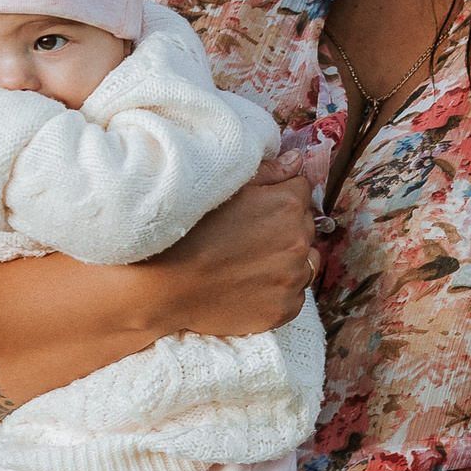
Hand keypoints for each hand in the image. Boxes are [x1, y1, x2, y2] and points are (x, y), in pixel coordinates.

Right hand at [135, 156, 316, 335]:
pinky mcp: (285, 309)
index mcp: (288, 204)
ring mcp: (293, 278)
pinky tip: (251, 285)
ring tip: (252, 262)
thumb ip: (268, 172)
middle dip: (286, 227)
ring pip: (307, 261)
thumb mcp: (226, 190)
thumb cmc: (189, 232)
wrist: (164, 287)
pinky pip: (296, 294)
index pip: (302, 191)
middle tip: (249, 236)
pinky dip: (280, 290)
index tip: (257, 209)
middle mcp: (299, 241)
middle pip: (306, 225)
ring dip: (289, 259)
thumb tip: (297, 161)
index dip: (279, 196)